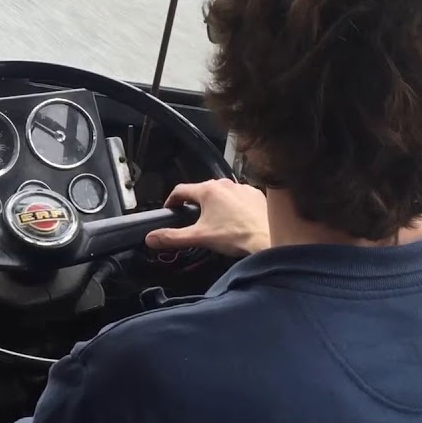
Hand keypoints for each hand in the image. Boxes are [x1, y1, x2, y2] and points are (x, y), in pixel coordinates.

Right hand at [145, 179, 269, 256]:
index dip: (171, 200)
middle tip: (193, 219)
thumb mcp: (199, 237)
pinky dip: (234, 205)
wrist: (270, 238)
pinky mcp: (257, 195)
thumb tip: (151, 238)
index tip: (170, 210)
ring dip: (216, 203)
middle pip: (201, 190)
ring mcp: (242, 188)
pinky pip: (239, 197)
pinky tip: (237, 219)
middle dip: (195, 203)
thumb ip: (172, 237)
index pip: (181, 190)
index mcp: (208, 190)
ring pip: (222, 193)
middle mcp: (225, 184)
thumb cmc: (235, 236)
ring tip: (216, 220)